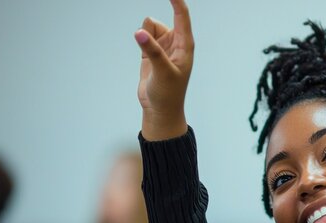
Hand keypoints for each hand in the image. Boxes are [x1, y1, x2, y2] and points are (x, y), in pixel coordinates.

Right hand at [135, 0, 193, 139]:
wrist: (159, 110)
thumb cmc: (168, 94)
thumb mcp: (162, 72)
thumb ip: (152, 51)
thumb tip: (140, 32)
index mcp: (185, 46)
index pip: (182, 17)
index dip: (177, 1)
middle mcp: (176, 43)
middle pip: (158, 22)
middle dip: (151, 29)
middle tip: (154, 52)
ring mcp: (163, 46)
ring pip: (149, 28)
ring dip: (145, 38)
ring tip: (150, 61)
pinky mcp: (151, 52)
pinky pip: (143, 35)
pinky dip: (141, 41)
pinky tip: (146, 59)